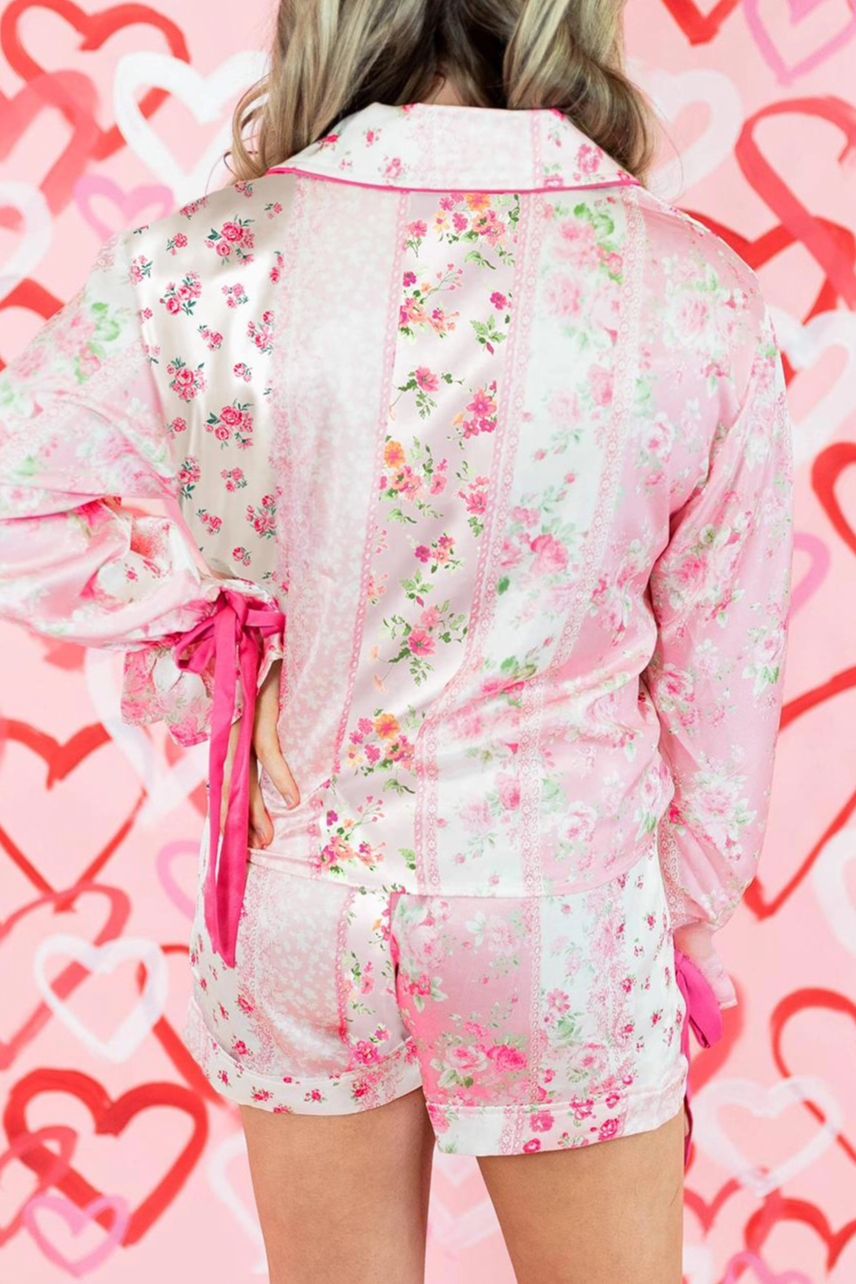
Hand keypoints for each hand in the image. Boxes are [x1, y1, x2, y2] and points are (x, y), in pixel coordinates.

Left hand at [219, 659, 299, 847]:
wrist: (311, 639)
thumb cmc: (308, 681)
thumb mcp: (294, 721)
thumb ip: (287, 749)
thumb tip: (299, 793)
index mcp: (242, 727)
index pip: (231, 774)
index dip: (233, 809)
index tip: (243, 842)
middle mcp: (240, 721)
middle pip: (232, 777)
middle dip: (240, 817)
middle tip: (254, 848)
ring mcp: (250, 710)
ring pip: (244, 768)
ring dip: (256, 806)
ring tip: (268, 836)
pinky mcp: (265, 701)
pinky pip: (267, 745)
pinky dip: (280, 774)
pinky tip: (294, 798)